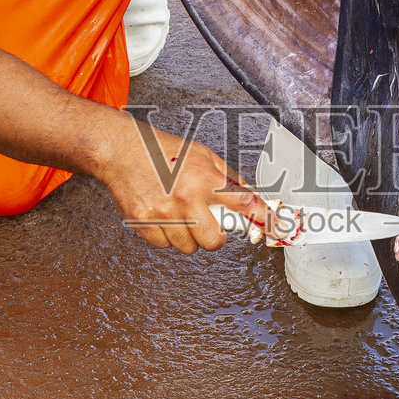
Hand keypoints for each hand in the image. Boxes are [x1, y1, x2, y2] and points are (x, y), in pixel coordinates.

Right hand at [99, 117, 269, 253]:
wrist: (122, 150)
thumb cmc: (162, 151)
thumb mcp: (203, 155)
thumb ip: (228, 177)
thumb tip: (250, 197)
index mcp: (204, 179)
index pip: (243, 204)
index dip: (262, 219)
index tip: (275, 229)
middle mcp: (185, 198)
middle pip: (213, 241)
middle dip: (214, 237)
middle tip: (208, 224)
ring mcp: (163, 213)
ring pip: (188, 247)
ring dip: (188, 237)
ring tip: (180, 216)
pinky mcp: (144, 223)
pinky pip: (165, 246)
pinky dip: (167, 236)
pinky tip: (164, 217)